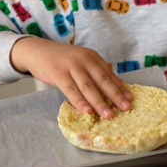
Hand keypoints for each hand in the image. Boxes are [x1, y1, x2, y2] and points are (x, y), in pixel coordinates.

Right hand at [10, 37, 131, 117]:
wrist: (37, 51)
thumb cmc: (61, 60)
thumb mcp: (80, 62)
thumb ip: (94, 72)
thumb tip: (112, 88)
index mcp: (92, 57)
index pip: (110, 74)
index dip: (120, 87)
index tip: (130, 99)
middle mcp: (85, 60)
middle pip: (103, 80)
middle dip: (115, 96)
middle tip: (125, 108)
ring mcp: (71, 66)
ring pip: (88, 87)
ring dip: (99, 102)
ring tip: (108, 115)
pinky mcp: (58, 74)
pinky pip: (71, 90)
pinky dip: (80, 102)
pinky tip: (87, 111)